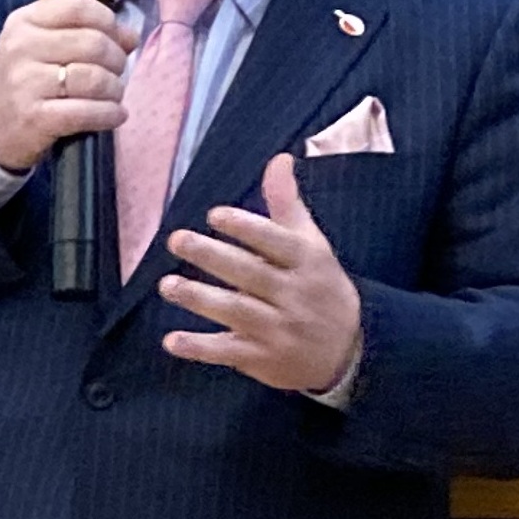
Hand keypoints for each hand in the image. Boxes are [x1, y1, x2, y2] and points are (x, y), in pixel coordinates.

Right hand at [0, 0, 139, 172]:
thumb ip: (84, 32)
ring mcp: (25, 83)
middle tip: (117, 72)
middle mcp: (21, 48)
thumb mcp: (41, 45)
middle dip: (116, 59)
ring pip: (93, 78)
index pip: (77, 6)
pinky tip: (116, 115)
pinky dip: (109, 114)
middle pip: (92, 42)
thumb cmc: (23, 80)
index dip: (107, 21)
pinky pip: (86, 111)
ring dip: (115, 89)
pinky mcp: (34, 117)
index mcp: (23, 22)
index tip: (116, 37)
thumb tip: (130, 35)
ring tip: (114, 95)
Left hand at [156, 155, 362, 393]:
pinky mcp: (263, 359)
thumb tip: (279, 159)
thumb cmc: (321, 286)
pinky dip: (200, 348)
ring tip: (167, 285)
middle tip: (177, 239)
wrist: (351, 352)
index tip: (215, 215)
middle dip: (212, 256)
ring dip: (200, 298)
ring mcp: (279, 330)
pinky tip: (172, 341)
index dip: (247, 228)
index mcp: (308, 263)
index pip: (276, 242)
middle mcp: (294, 296)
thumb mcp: (312, 245)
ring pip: (236, 311)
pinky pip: (228, 352)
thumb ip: (288, 204)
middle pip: (250, 274)